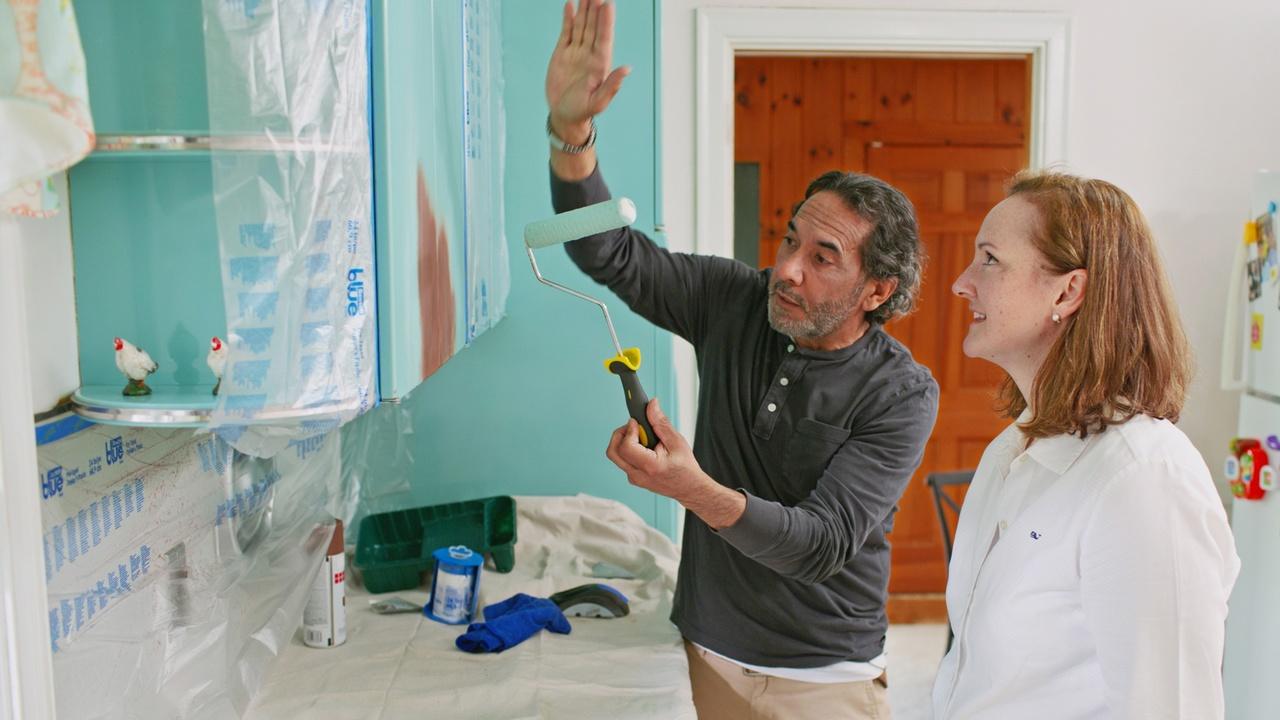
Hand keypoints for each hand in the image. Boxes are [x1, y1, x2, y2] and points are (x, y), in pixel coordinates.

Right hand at [545, 0, 629, 142]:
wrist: (564, 116)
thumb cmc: (582, 111)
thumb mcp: (598, 102)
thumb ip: (611, 86)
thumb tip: (627, 69)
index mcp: (600, 64)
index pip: (604, 38)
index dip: (606, 21)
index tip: (608, 4)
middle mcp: (590, 54)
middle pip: (593, 26)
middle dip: (595, 8)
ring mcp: (577, 52)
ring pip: (581, 25)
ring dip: (584, 9)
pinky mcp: (563, 53)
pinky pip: (567, 32)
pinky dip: (568, 18)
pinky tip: (571, 5)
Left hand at [606, 399, 746, 528]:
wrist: (689, 488)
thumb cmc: (686, 467)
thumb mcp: (676, 441)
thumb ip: (660, 423)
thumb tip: (651, 405)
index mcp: (650, 466)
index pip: (626, 446)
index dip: (629, 430)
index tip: (636, 421)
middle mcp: (638, 475)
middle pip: (613, 451)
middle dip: (620, 434)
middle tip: (634, 427)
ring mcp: (634, 478)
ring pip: (616, 455)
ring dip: (625, 441)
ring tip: (642, 438)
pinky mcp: (633, 477)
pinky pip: (623, 460)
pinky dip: (629, 449)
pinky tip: (645, 447)